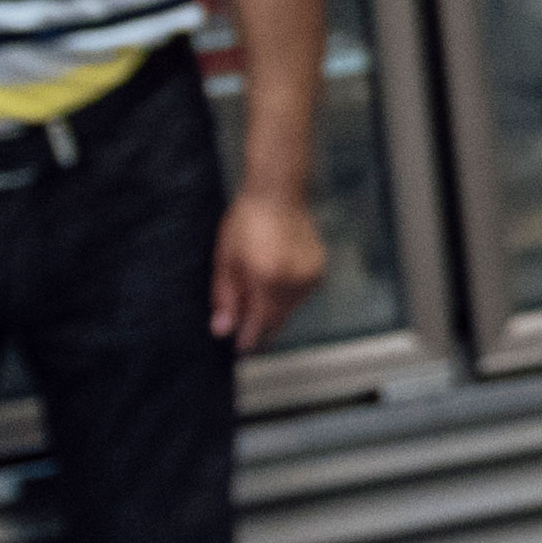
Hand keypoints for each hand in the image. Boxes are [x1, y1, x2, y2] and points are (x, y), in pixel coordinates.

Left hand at [212, 191, 332, 347]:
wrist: (278, 194)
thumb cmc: (247, 222)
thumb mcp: (226, 260)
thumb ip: (226, 298)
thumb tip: (222, 330)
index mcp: (267, 280)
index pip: (258, 324)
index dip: (248, 339)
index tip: (239, 348)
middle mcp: (293, 282)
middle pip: (277, 320)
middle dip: (260, 325)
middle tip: (245, 325)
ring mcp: (310, 277)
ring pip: (290, 309)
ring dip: (273, 309)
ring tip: (260, 287)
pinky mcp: (319, 271)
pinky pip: (300, 295)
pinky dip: (287, 295)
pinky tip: (275, 277)